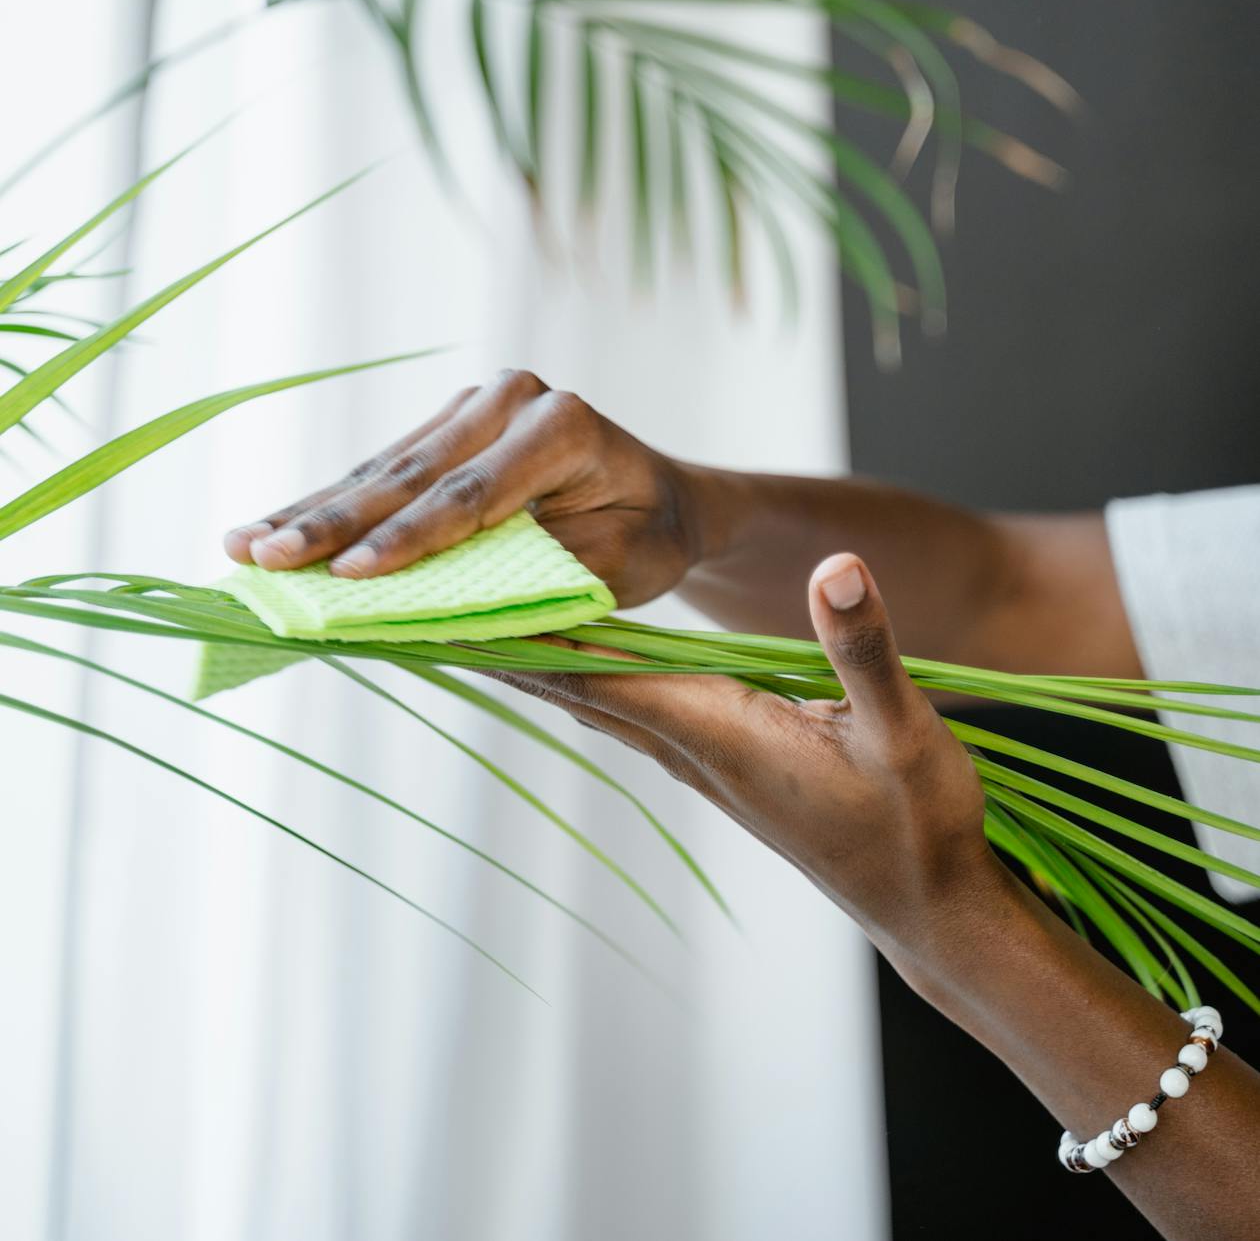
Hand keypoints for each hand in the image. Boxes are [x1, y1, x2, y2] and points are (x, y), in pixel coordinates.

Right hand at [223, 369, 704, 604]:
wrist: (665, 495)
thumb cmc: (650, 536)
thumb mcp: (624, 567)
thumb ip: (546, 578)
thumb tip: (461, 610)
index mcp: (563, 424)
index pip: (473, 492)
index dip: (409, 539)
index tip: (349, 577)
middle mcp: (512, 398)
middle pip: (414, 473)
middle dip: (334, 523)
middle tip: (263, 559)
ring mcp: (475, 404)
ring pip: (385, 468)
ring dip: (311, 511)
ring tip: (241, 546)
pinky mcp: (448, 424)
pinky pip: (383, 469)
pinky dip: (326, 503)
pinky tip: (267, 526)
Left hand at [497, 553, 1005, 974]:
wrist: (930, 907)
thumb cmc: (917, 825)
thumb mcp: (906, 730)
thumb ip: (863, 648)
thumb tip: (835, 567)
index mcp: (721, 731)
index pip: (602, 675)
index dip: (529, 637)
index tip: (459, 608)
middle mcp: (695, 750)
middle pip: (577, 688)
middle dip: (507, 643)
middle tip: (432, 600)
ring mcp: (705, 763)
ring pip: (600, 699)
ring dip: (540, 658)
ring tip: (479, 614)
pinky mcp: (724, 766)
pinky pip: (633, 708)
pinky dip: (590, 674)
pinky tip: (575, 653)